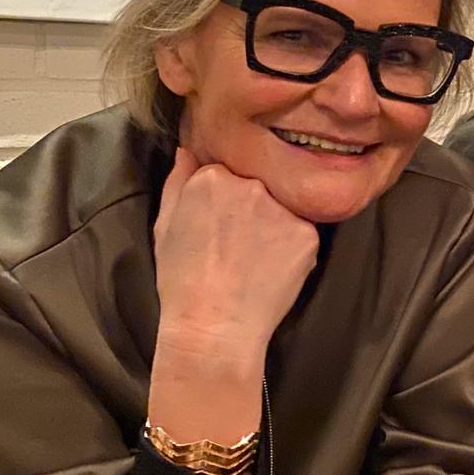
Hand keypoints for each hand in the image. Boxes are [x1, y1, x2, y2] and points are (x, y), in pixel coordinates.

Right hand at [152, 147, 319, 357]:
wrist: (214, 325)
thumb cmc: (182, 279)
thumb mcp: (165, 225)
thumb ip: (178, 181)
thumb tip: (188, 150)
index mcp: (213, 177)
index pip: (229, 168)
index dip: (226, 194)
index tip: (220, 217)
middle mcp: (251, 185)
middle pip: (260, 182)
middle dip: (253, 203)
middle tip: (241, 239)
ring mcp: (282, 208)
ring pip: (284, 204)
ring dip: (275, 221)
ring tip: (256, 254)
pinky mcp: (308, 233)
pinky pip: (303, 229)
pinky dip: (292, 245)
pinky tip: (273, 266)